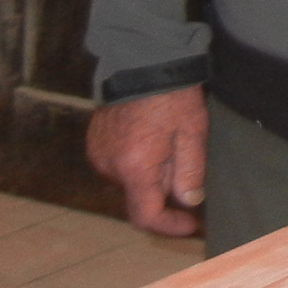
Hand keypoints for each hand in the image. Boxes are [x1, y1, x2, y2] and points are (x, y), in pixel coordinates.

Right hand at [85, 86, 207, 236]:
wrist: (141, 61)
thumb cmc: (171, 95)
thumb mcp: (192, 133)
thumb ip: (190, 171)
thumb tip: (189, 202)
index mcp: (134, 168)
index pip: (146, 216)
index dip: (170, 226)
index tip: (191, 225)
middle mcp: (109, 167)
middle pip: (139, 198)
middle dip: (165, 193)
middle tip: (188, 168)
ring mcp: (99, 154)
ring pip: (129, 182)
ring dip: (151, 176)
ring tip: (171, 145)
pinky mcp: (95, 143)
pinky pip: (119, 165)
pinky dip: (138, 163)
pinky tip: (154, 140)